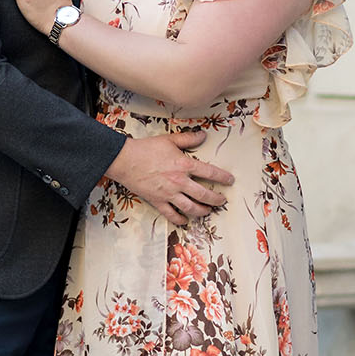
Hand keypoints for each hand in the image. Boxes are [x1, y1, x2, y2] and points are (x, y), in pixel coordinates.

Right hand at [110, 132, 233, 228]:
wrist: (125, 160)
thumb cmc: (146, 148)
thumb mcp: (169, 140)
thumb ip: (188, 138)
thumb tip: (203, 135)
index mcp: (184, 165)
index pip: (210, 173)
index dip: (223, 177)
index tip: (230, 180)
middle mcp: (179, 182)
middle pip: (204, 195)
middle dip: (216, 199)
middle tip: (222, 201)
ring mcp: (169, 194)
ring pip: (191, 208)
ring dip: (202, 211)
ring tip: (208, 211)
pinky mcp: (158, 201)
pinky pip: (172, 215)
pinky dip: (180, 219)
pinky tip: (186, 220)